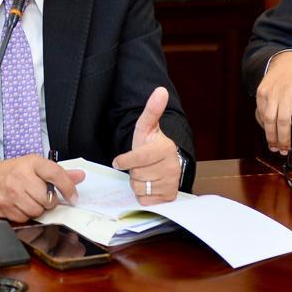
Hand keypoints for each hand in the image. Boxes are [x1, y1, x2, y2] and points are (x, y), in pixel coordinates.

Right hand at [0, 155, 84, 222]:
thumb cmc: (15, 171)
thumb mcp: (36, 165)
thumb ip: (59, 173)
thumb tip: (80, 176)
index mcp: (32, 163)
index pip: (55, 174)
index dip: (67, 187)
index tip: (72, 196)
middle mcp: (21, 177)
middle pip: (48, 198)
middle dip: (49, 201)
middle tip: (43, 196)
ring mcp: (12, 193)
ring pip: (37, 211)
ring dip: (38, 209)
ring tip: (32, 200)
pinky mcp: (5, 207)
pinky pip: (25, 218)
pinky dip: (26, 215)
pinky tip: (22, 205)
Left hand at [111, 87, 181, 204]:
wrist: (165, 162)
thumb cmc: (151, 144)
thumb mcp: (146, 127)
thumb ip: (151, 110)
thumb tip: (160, 90)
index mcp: (166, 148)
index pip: (138, 159)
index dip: (125, 161)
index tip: (118, 161)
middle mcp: (172, 167)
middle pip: (137, 175)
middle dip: (133, 171)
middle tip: (140, 165)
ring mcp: (173, 183)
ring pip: (140, 189)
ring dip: (138, 183)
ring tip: (145, 173)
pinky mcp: (170, 197)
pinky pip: (146, 200)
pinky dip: (144, 195)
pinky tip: (150, 185)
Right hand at [254, 50, 291, 153]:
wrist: (288, 60)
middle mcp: (285, 94)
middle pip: (282, 123)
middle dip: (283, 141)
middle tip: (284, 152)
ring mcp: (271, 92)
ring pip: (269, 120)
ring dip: (271, 137)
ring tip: (275, 147)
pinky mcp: (261, 92)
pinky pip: (261, 112)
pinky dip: (265, 124)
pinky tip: (269, 131)